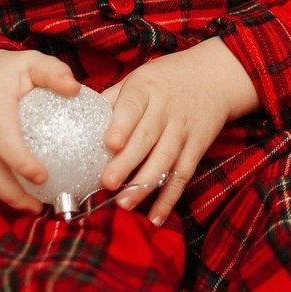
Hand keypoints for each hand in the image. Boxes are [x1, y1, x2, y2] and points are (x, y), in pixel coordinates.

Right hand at [0, 48, 78, 211]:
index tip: (43, 177)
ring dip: (4, 194)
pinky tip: (14, 192)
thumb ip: (53, 72)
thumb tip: (75, 89)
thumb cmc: (3, 71)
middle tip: (38, 204)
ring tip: (30, 205)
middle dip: (12, 191)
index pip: (5, 139)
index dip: (22, 163)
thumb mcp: (30, 62)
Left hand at [101, 38, 258, 225]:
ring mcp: (184, 129)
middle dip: (127, 162)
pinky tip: (156, 216)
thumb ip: (112, 99)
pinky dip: (170, 197)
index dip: (122, 125)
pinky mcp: (198, 147)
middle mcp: (167, 109)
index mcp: (147, 88)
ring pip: (166, 159)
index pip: (133, 106)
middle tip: (107, 183)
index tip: (110, 143)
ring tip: (124, 203)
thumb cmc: (166, 79)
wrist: (215, 75)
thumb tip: (75, 119)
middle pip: (147, 138)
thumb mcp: (139, 79)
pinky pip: (183, 175)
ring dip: (146, 184)